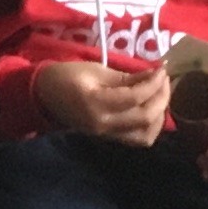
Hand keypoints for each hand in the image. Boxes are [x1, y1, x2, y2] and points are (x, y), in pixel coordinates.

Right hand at [33, 59, 166, 144]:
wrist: (44, 95)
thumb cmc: (66, 76)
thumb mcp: (95, 70)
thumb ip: (126, 77)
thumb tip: (154, 75)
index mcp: (95, 102)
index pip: (135, 97)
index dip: (154, 83)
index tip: (162, 69)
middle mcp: (103, 123)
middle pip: (144, 117)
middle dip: (162, 97)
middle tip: (164, 80)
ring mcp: (106, 134)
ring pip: (145, 135)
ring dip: (159, 116)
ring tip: (160, 96)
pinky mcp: (108, 138)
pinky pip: (136, 139)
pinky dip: (150, 127)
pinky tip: (152, 112)